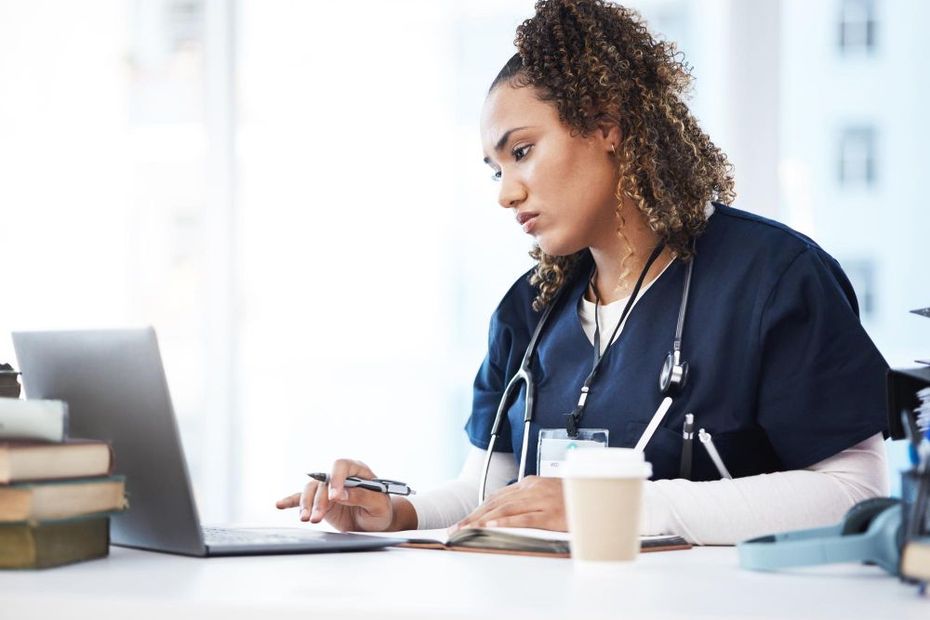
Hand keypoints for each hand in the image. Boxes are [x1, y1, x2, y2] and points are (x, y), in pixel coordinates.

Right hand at [275, 459, 394, 531]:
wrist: (377, 521)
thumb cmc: (381, 510)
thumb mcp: (379, 505)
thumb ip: (362, 497)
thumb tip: (341, 493)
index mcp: (358, 470)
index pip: (342, 466)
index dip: (336, 479)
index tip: (335, 497)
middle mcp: (340, 476)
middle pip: (323, 481)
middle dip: (319, 500)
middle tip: (317, 518)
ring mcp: (328, 487)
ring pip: (311, 490)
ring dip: (307, 504)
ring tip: (306, 519)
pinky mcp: (320, 500)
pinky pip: (303, 498)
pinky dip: (291, 501)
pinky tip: (280, 504)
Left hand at [454, 475, 566, 530]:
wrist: (599, 497)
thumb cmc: (574, 498)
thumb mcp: (548, 493)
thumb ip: (529, 499)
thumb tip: (508, 510)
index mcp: (530, 483)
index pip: (497, 496)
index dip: (479, 509)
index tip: (465, 520)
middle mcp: (532, 488)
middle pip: (496, 503)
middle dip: (475, 516)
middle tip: (458, 527)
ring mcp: (541, 500)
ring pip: (505, 509)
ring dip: (483, 520)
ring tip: (467, 529)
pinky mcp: (551, 514)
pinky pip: (524, 518)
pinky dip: (506, 522)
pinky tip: (492, 527)